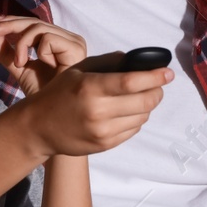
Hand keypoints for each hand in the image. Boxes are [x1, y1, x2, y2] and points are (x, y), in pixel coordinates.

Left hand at [0, 17, 86, 95]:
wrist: (52, 113)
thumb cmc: (40, 92)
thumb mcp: (18, 67)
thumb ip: (5, 50)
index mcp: (57, 41)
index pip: (33, 23)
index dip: (13, 21)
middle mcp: (68, 39)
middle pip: (35, 22)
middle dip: (10, 26)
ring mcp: (74, 42)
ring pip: (39, 28)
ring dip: (22, 44)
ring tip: (19, 63)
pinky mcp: (76, 48)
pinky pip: (49, 38)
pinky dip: (40, 51)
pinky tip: (44, 65)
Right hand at [14, 64, 172, 156]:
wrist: (39, 126)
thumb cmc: (59, 93)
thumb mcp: (79, 70)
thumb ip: (109, 63)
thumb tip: (138, 61)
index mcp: (90, 88)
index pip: (132, 82)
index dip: (154, 77)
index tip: (167, 73)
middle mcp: (98, 111)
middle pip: (144, 102)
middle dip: (157, 91)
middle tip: (157, 85)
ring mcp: (103, 131)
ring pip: (142, 117)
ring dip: (147, 106)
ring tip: (139, 98)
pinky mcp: (105, 145)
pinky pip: (133, 130)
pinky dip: (136, 119)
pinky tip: (126, 112)